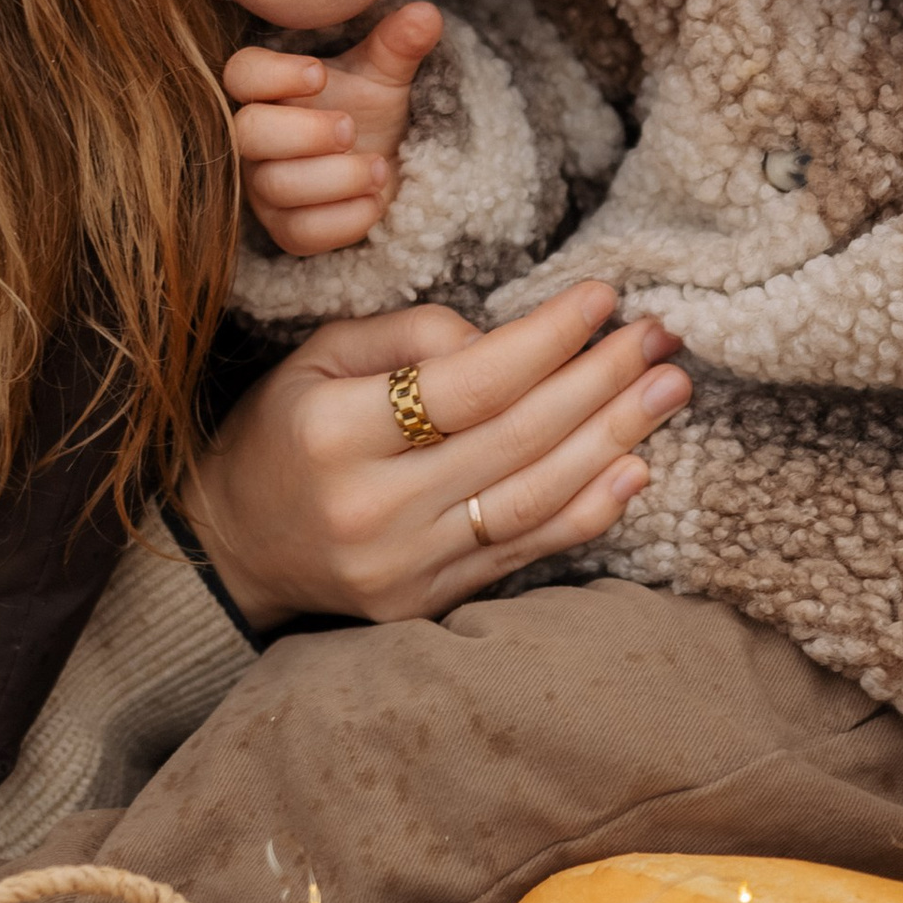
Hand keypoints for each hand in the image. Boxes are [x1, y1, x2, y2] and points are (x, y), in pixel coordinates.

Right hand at [183, 284, 691, 629]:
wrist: (232, 551)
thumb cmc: (281, 434)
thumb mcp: (317, 359)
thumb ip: (409, 337)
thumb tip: (503, 339)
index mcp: (333, 434)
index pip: (466, 384)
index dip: (544, 339)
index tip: (602, 299)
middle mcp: (372, 508)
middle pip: (515, 440)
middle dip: (600, 381)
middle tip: (662, 338)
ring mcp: (403, 566)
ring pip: (532, 499)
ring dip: (614, 440)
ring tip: (670, 391)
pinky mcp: (427, 603)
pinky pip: (523, 551)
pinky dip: (587, 510)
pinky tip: (636, 467)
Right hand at [226, 2, 444, 258]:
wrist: (387, 162)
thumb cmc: (369, 110)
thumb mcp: (385, 74)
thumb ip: (398, 44)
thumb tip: (427, 14)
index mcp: (269, 89)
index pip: (242, 74)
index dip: (272, 74)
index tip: (319, 73)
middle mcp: (255, 139)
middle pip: (248, 134)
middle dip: (303, 133)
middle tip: (350, 128)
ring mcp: (265, 187)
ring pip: (277, 187)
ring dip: (335, 178)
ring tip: (380, 166)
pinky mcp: (287, 230)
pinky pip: (300, 233)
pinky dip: (344, 219)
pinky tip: (377, 202)